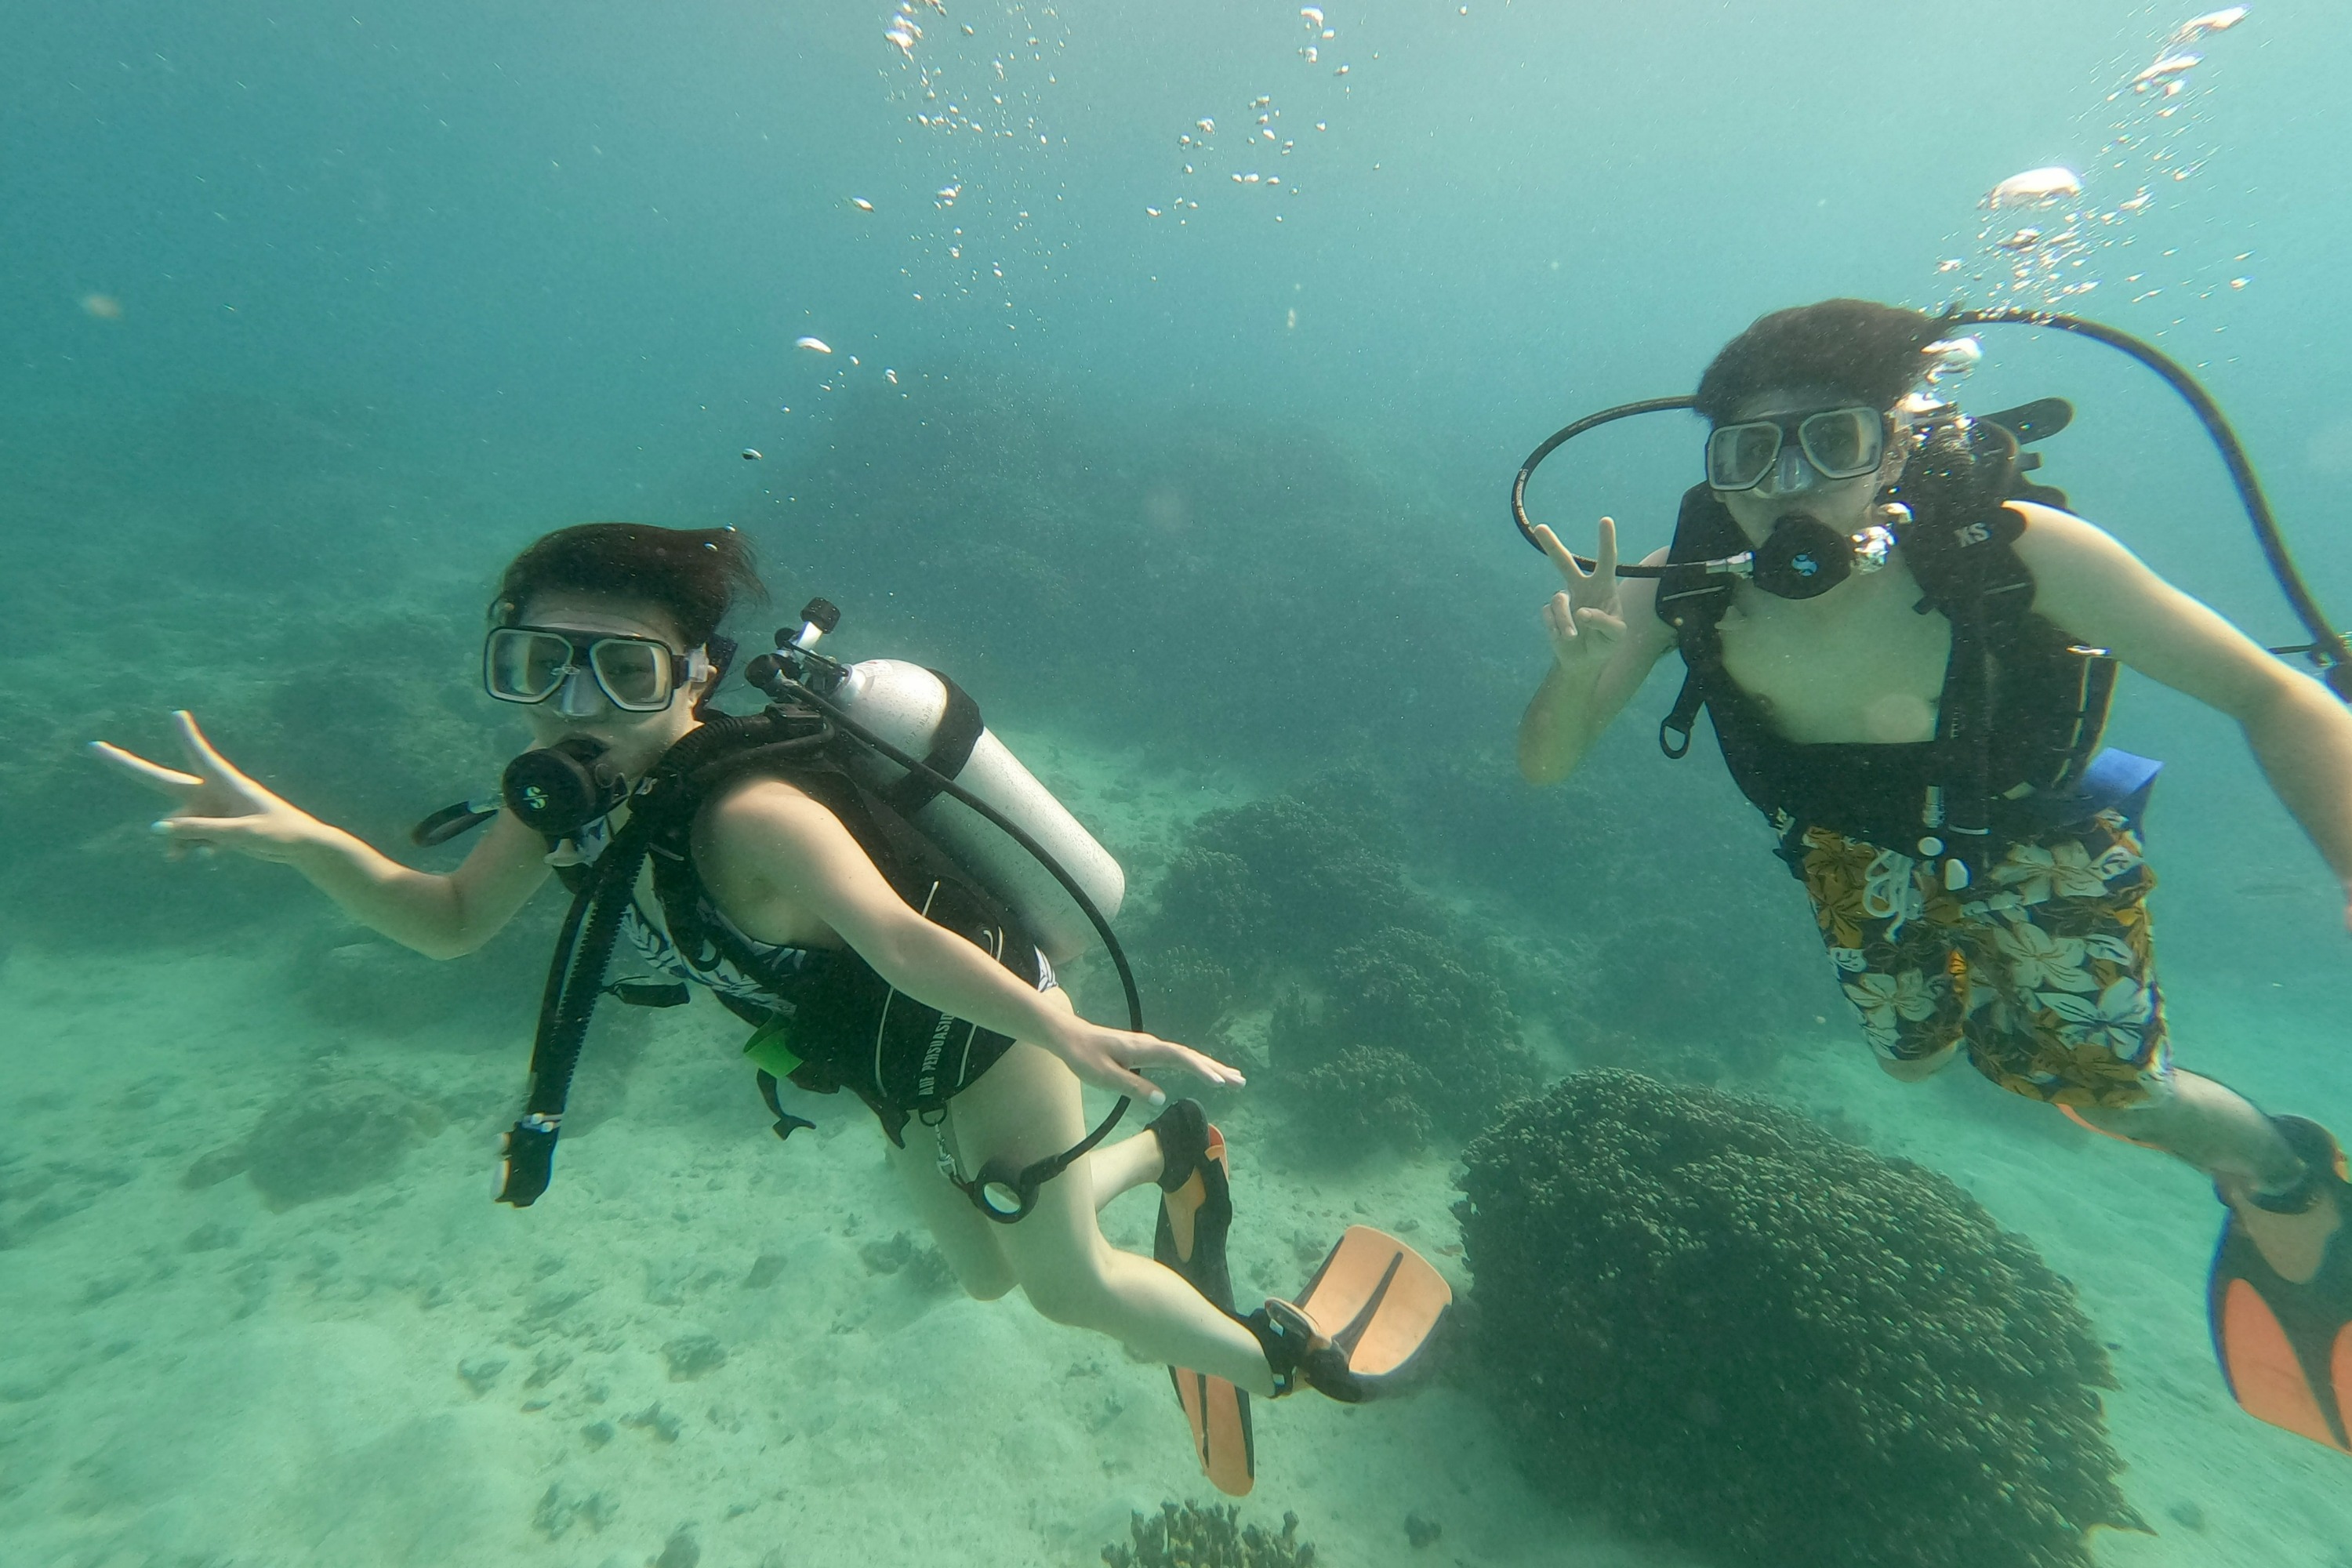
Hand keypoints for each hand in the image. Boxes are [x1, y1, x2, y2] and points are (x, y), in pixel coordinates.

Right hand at [89, 711, 325, 863]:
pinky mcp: (213, 824)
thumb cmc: (277, 834)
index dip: (185, 736)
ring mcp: (208, 808)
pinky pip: (189, 837)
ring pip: (176, 824)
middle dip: (127, 766)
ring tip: (195, 853)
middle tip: (94, 746)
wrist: (301, 847)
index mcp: (223, 783)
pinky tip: (211, 857)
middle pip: (160, 780)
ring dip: (179, 841)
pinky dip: (193, 848)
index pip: (199, 755)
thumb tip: (158, 827)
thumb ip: (199, 831)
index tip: (177, 713)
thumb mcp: (238, 835)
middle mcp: (209, 792)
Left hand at [1045, 1013, 1247, 1105]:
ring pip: (1187, 1057)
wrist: (1069, 1037)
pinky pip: (1178, 1059)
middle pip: (1190, 1056)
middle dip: (1216, 1069)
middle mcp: (1151, 1045)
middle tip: (1241, 1081)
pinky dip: (1196, 1065)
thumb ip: (1131, 1086)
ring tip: (1233, 1077)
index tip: (1219, 1082)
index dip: (1200, 1070)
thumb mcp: (1103, 1076)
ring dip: (1211, 1067)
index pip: (1179, 1058)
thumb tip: (1161, 1098)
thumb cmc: (1083, 1057)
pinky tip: (1204, 1071)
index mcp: (1144, 1049)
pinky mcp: (1147, 1052)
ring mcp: (1151, 1048)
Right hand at [1534, 518, 1625, 672]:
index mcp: (1603, 587)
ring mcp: (1564, 600)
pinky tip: (1566, 638)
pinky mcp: (1550, 614)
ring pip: (1558, 601)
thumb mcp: (1616, 635)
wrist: (1585, 661)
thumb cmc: (1606, 642)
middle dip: (1552, 546)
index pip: (1606, 561)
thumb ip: (1605, 623)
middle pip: (1564, 563)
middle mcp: (1581, 587)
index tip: (1605, 520)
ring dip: (1565, 621)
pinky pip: (1550, 617)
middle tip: (1540, 528)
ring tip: (1572, 636)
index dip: (1606, 541)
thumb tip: (1582, 612)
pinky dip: (1558, 629)